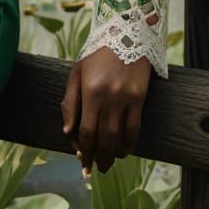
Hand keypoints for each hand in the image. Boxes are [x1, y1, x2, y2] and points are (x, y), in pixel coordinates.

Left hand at [60, 46, 151, 174]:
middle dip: (98, 157)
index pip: (85, 129)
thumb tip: (68, 132)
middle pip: (102, 137)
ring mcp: (126, 99)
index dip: (83, 149)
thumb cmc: (97, 56)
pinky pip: (135, 128)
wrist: (126, 38)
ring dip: (113, 155)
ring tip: (107, 165)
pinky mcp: (140, 99)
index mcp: (90, 91)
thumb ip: (70, 102)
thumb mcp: (77, 73)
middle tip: (95, 170)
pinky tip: (124, 151)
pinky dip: (130, 144)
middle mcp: (108, 97)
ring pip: (119, 136)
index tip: (82, 161)